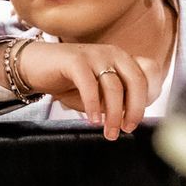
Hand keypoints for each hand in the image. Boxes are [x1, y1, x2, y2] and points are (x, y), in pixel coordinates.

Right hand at [19, 42, 154, 139]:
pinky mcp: (75, 60)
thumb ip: (117, 99)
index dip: (149, 97)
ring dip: (113, 114)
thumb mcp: (100, 92)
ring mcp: (95, 55)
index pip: (150, 73)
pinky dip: (93, 106)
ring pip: (114, 87)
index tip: (137, 119)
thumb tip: (132, 118)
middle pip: (136, 81)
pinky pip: (90, 86)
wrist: (35, 66)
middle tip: (127, 129)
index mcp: (123, 59)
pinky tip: (92, 120)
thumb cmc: (70, 82)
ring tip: (109, 132)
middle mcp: (113, 53)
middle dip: (135, 109)